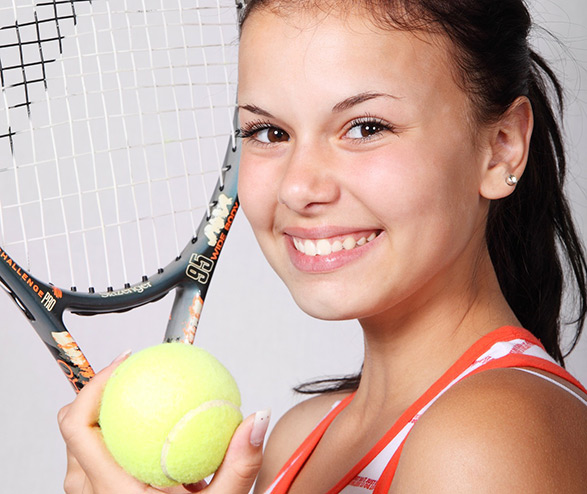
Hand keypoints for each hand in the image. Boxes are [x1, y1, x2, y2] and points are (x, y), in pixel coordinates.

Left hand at [58, 354, 269, 493]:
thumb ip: (240, 465)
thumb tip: (256, 418)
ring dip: (107, 420)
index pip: (79, 425)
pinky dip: (118, 441)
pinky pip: (99, 462)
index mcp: (114, 492)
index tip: (127, 363)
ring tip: (141, 403)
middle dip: (102, 395)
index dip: (94, 384)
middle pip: (76, 429)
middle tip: (135, 376)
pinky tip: (152, 438)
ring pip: (84, 448)